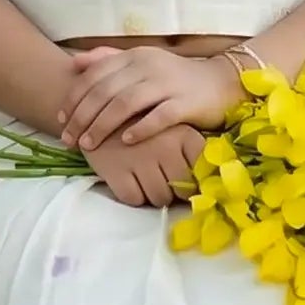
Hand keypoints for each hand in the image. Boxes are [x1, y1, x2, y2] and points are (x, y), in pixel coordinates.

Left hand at [57, 45, 241, 151]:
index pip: (95, 75)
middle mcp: (148, 66)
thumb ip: (109, 59)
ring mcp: (168, 84)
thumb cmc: (175, 78)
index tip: (61, 120)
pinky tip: (126, 141)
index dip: (74, 98)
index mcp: (135, 56)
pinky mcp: (186, 103)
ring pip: (126, 104)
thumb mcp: (142, 62)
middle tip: (69, 140)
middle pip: (106, 91)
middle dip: (82, 117)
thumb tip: (75, 62)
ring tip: (88, 144)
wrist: (221, 84)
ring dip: (103, 125)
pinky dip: (140, 129)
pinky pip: (159, 116)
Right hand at [84, 120, 205, 208]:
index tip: (190, 181)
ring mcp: (140, 160)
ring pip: (159, 198)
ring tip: (148, 180)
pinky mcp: (116, 170)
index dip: (197, 181)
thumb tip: (206, 179)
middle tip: (167, 183)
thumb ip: (190, 150)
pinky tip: (131, 181)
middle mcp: (166, 148)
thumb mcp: (172, 125)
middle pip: (182, 190)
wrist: (98, 106)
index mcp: (184, 134)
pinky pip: (133, 199)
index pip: (203, 172)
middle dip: (175, 192)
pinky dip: (133, 195)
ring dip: (155, 195)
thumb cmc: (141, 119)